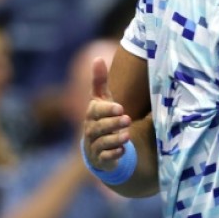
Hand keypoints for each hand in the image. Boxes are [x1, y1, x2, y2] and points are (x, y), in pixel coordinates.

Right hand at [83, 57, 131, 171]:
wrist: (97, 145)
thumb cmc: (102, 117)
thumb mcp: (102, 99)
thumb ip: (100, 81)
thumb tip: (97, 58)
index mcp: (92, 114)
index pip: (95, 111)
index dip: (106, 109)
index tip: (120, 108)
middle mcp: (90, 129)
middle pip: (98, 127)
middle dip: (113, 123)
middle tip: (128, 118)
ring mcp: (94, 145)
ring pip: (102, 142)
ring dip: (115, 139)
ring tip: (127, 135)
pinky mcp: (100, 159)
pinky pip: (105, 158)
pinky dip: (114, 154)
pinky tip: (123, 150)